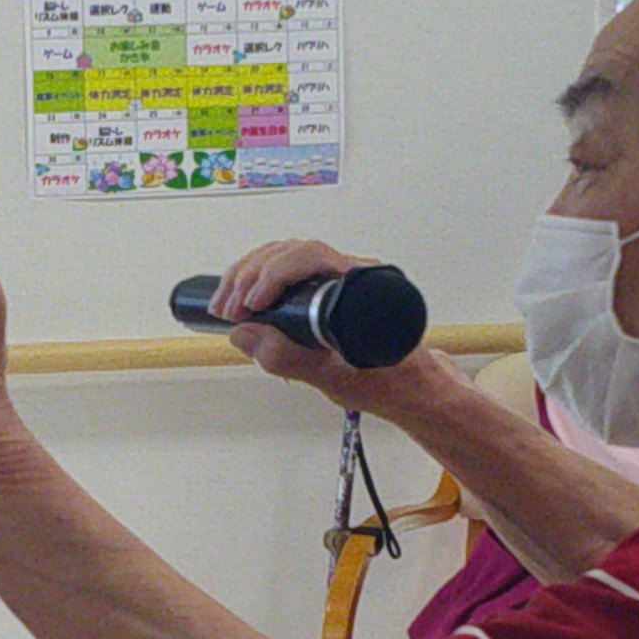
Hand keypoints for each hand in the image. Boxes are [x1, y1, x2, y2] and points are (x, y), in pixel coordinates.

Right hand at [206, 236, 433, 411]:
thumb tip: (245, 335)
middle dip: (250, 275)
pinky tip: (240, 299)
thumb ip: (288, 358)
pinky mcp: (327, 287)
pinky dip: (258, 279)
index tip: (252, 305)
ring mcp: (339, 277)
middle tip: (229, 309)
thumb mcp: (334, 378)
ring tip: (226, 306)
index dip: (272, 274)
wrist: (412, 387)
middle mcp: (352, 273)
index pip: (310, 256)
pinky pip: (289, 269)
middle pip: (291, 250)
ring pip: (285, 254)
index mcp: (362, 286)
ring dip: (248, 274)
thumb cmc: (389, 381)